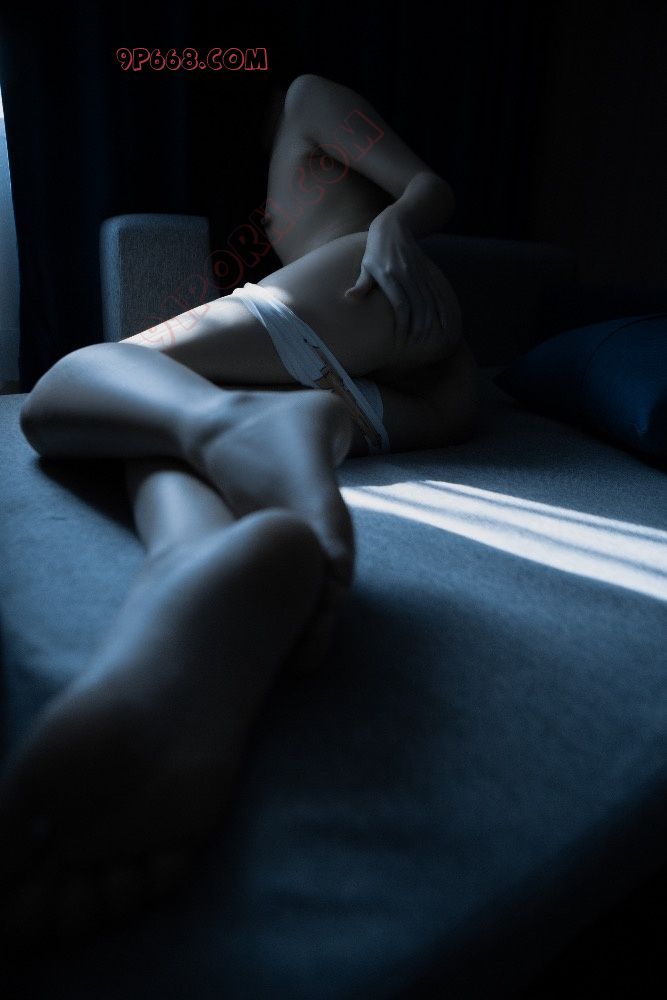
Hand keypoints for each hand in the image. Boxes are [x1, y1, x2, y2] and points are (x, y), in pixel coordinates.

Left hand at [344, 211, 449, 351]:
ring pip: (428, 300)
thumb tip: (349, 297)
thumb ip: (361, 284)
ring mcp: (417, 272)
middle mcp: (406, 274)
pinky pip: (436, 292)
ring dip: (430, 320)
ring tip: (429, 337)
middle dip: (419, 326)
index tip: (402, 337)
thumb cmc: (375, 249)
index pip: (400, 304)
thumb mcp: (366, 265)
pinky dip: (441, 307)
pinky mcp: (426, 270)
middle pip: (417, 305)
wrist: (394, 225)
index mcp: (389, 275)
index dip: (404, 323)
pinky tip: (444, 321)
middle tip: (417, 343)